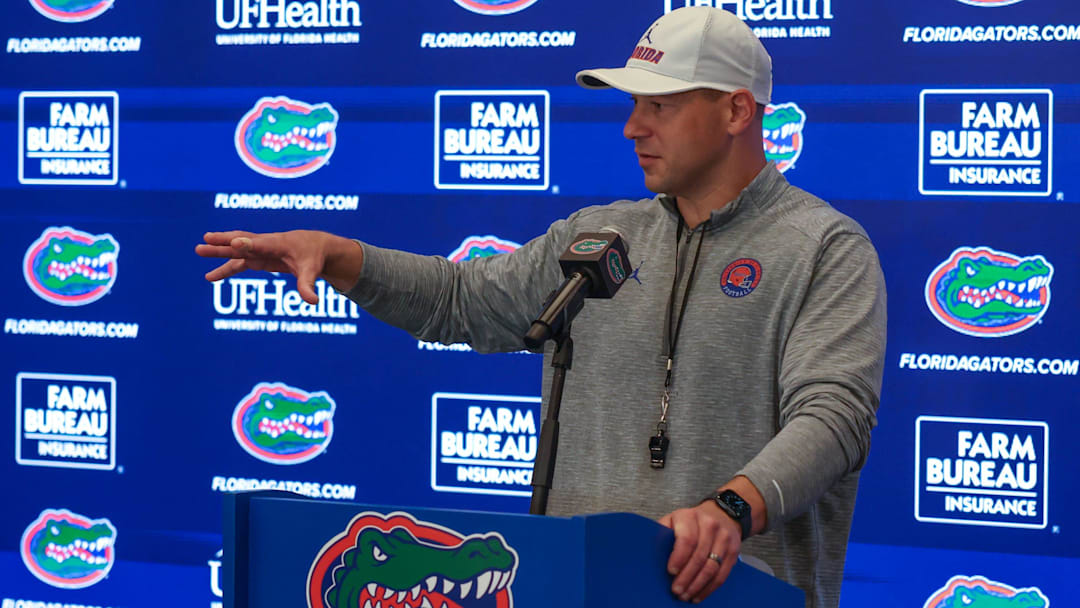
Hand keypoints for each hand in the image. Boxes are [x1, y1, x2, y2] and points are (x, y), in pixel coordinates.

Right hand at [195, 230, 362, 303]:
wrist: (315, 246)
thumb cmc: (313, 256)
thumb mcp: (312, 271)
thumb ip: (308, 285)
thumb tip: (312, 301)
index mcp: (279, 244)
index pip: (261, 244)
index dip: (248, 244)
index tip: (234, 244)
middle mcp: (265, 244)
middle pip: (242, 243)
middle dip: (224, 243)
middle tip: (204, 241)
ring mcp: (260, 250)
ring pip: (236, 250)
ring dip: (219, 251)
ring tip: (198, 250)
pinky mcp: (258, 257)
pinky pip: (239, 262)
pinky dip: (226, 268)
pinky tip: (211, 276)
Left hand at [659, 501, 741, 602]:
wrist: (721, 514)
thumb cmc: (691, 521)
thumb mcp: (673, 519)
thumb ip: (662, 533)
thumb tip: (647, 553)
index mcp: (690, 517)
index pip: (686, 539)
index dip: (679, 557)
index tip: (671, 571)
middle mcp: (709, 525)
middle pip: (699, 556)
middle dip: (686, 577)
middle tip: (676, 590)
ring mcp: (724, 538)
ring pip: (712, 567)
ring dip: (697, 585)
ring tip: (686, 595)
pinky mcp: (734, 550)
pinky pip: (722, 573)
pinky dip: (710, 587)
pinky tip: (699, 594)